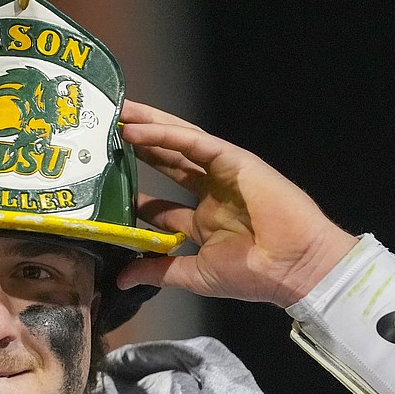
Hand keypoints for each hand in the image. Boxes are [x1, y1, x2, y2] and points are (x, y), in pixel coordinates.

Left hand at [116, 99, 357, 306]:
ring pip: (177, 143)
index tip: (102, 186)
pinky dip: (164, 135)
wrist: (292, 266)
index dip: (132, 193)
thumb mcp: (193, 274)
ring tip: (117, 114)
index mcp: (203, 219)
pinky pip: (194, 143)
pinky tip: (137, 130)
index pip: (159, 204)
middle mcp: (210, 191)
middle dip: (136, 147)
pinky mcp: (232, 159)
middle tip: (104, 133)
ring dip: (146, 127)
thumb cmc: (252, 274)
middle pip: (165, 161)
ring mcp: (222, 173)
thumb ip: (157, 271)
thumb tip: (121, 279)